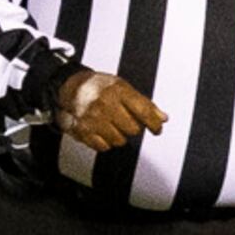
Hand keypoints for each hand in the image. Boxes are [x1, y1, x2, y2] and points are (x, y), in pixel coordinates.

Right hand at [51, 67, 166, 152]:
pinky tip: (103, 132)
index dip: (154, 123)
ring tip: (113, 125)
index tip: (157, 129)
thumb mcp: (124, 88)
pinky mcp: (82, 131)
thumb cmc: (100, 87)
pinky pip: (103, 147)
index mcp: (118, 91)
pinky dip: (106, 142)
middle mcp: (105, 105)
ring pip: (119, 140)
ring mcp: (92, 119)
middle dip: (134, 127)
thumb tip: (162, 118)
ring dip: (120, 136)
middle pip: (132, 129)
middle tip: (127, 122)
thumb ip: (144, 103)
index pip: (144, 111)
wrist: (72, 87)